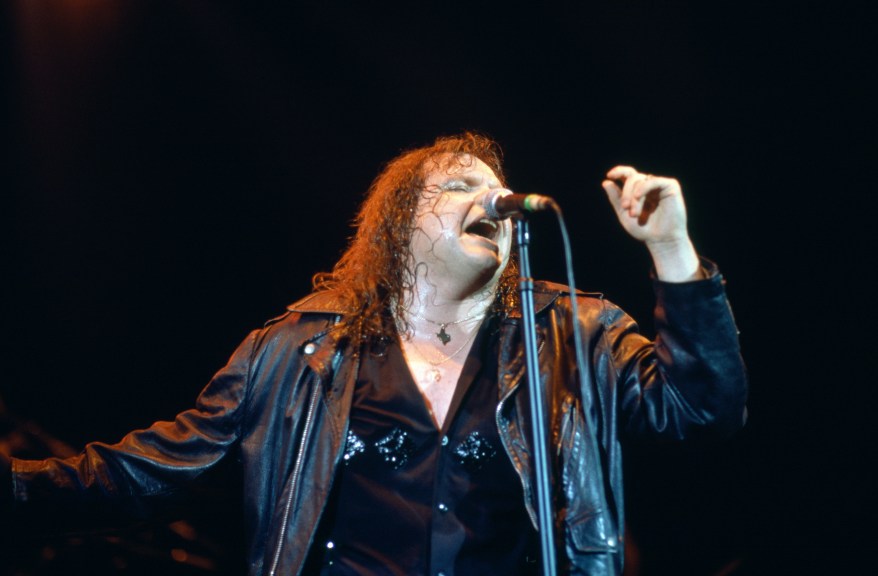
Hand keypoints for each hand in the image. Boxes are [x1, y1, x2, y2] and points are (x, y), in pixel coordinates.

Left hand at [602, 166, 700, 281]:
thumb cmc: (644, 229)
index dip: (619, 171)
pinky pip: (654, 181)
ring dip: (634, 197)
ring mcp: (660, 185)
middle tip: (625, 208)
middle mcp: (649, 185)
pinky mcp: (671, 186)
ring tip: (634, 214)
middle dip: (626, 193)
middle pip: (632, 178)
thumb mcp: (624, 214)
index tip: (609, 175)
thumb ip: (615, 198)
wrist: (661, 240)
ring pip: (641, 180)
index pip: (628, 174)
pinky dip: (643, 187)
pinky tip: (638, 196)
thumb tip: (605, 182)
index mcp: (638, 190)